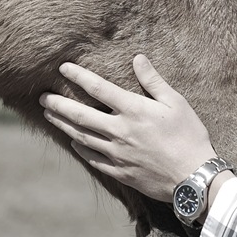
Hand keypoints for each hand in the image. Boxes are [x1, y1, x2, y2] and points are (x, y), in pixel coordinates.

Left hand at [39, 55, 215, 201]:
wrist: (194, 178)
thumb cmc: (189, 136)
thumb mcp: (176, 102)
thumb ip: (153, 81)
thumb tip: (138, 58)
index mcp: (133, 110)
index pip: (98, 88)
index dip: (78, 76)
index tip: (63, 68)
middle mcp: (120, 131)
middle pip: (80, 115)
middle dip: (58, 104)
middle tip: (42, 97)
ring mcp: (117, 154)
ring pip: (81, 137)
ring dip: (63, 125)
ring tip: (49, 116)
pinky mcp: (120, 172)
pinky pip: (93, 159)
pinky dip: (80, 149)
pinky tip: (74, 142)